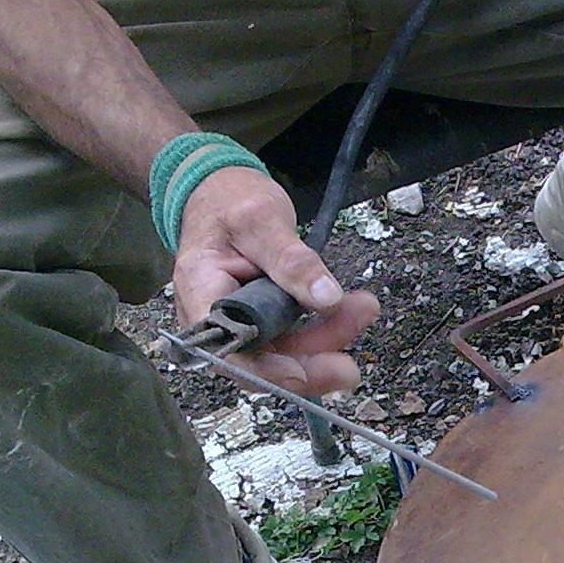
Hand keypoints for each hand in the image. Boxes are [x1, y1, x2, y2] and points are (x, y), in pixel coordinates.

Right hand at [172, 166, 380, 396]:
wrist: (221, 191)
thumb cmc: (231, 201)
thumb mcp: (263, 220)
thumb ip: (292, 260)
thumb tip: (327, 297)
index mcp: (200, 291)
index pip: (228, 350)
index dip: (267, 370)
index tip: (307, 371)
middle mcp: (212, 318)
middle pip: (258, 361)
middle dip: (309, 362)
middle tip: (350, 364)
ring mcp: (236, 323)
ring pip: (280, 355)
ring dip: (325, 341)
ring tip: (363, 309)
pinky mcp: (258, 322)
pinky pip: (290, 340)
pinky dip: (322, 329)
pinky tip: (349, 309)